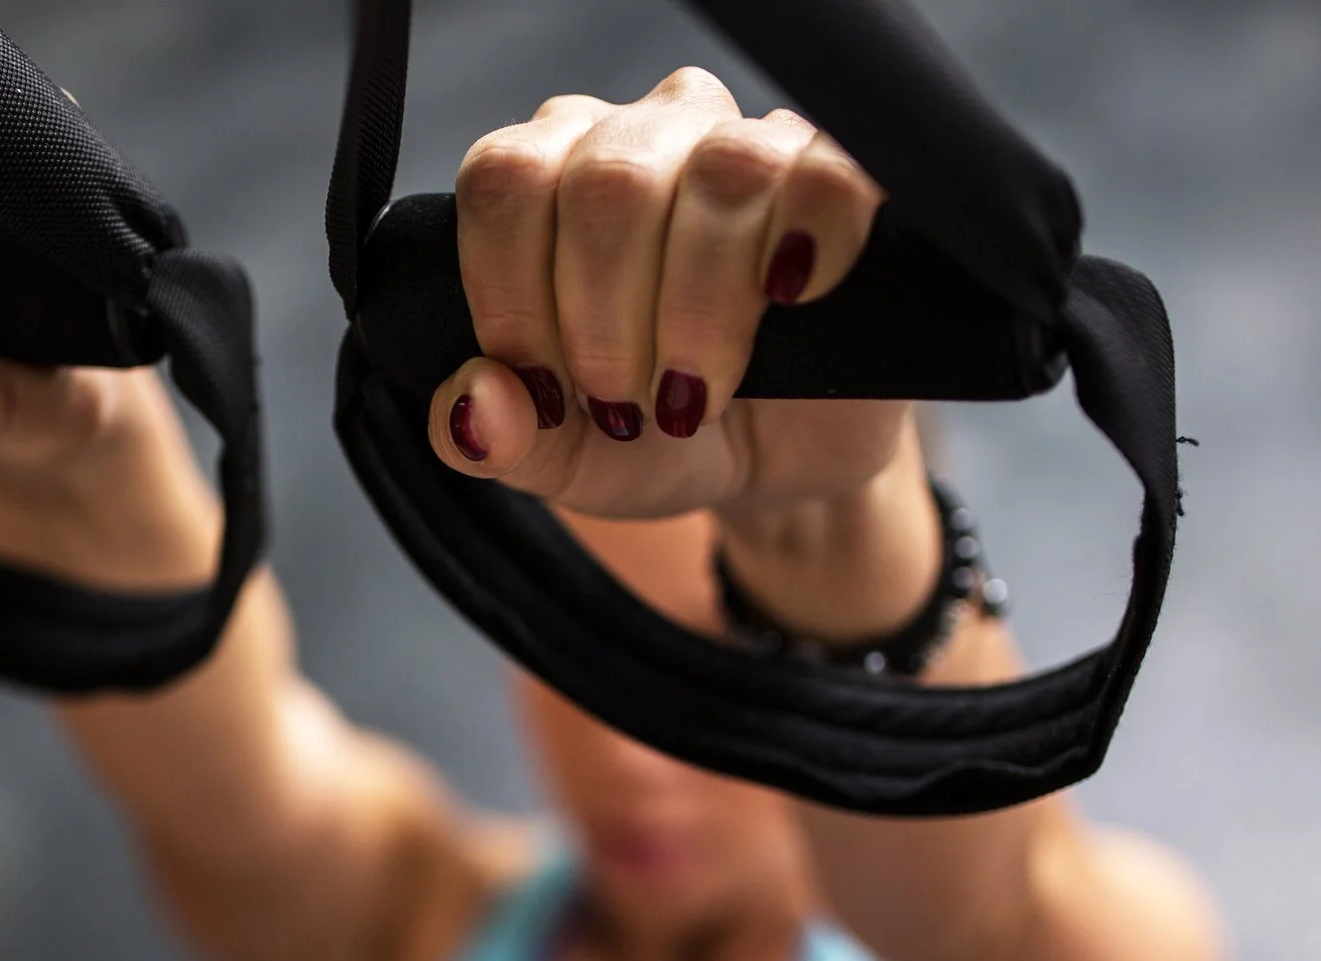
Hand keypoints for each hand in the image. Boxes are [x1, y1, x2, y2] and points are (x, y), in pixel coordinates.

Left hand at [427, 68, 908, 522]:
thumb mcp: (564, 460)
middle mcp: (647, 136)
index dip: (514, 295)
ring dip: (700, 310)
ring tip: (699, 392)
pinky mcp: (846, 182)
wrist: (774, 465)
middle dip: (607, 321)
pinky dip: (809, 243)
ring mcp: (753, 146)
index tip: (546, 388)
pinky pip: (832, 174)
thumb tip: (475, 403)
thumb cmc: (657, 434)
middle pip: (607, 182)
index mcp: (553, 174)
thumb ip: (496, 440)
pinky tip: (789, 301)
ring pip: (722, 175)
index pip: (507, 181)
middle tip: (628, 403)